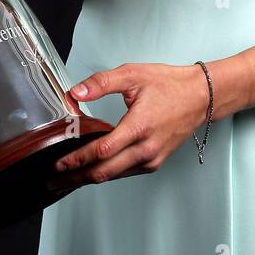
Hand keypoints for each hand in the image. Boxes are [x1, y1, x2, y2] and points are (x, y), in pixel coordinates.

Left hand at [50, 61, 212, 190]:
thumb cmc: (169, 85)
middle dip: (76, 177)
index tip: (60, 163)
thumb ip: (101, 83)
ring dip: (89, 179)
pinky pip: (125, 172)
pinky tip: (92, 171)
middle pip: (104, 171)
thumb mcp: (133, 74)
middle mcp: (146, 148)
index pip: (102, 150)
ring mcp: (151, 158)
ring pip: (114, 176)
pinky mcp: (154, 162)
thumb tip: (75, 92)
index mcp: (139, 126)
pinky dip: (106, 173)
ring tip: (67, 179)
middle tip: (53, 180)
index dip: (78, 159)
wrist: (200, 97)